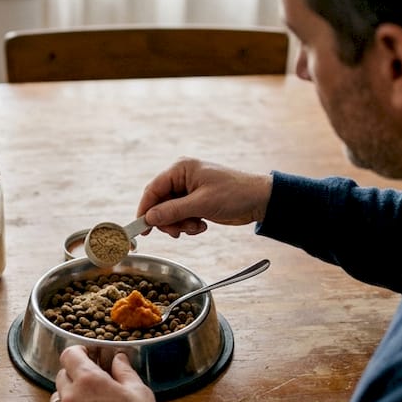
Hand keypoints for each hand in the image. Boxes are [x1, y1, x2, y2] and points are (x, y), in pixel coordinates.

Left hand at [50, 346, 163, 401]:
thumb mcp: (139, 392)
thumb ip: (124, 371)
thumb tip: (118, 358)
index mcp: (88, 380)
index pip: (69, 354)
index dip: (78, 352)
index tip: (87, 356)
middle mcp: (70, 398)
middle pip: (62, 375)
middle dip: (75, 374)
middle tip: (93, 382)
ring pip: (58, 399)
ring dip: (69, 397)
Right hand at [136, 158, 272, 238]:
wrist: (260, 200)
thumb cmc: (235, 194)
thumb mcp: (201, 204)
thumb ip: (172, 211)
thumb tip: (149, 218)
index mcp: (181, 169)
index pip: (152, 189)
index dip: (145, 209)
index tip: (142, 228)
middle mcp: (182, 177)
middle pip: (160, 203)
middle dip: (168, 220)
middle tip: (178, 232)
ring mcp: (189, 190)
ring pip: (170, 213)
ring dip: (181, 224)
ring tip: (197, 227)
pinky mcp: (196, 201)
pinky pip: (181, 216)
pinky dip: (189, 224)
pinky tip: (202, 225)